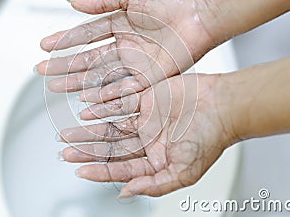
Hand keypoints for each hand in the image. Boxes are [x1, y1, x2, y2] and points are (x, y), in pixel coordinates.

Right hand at [35, 0, 213, 102]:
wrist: (201, 13)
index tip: (45, 46)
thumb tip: (73, 3)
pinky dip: (103, 94)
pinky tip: (85, 97)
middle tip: (43, 71)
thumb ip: (102, 1)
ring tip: (56, 87)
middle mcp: (124, 45)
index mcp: (119, 23)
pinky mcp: (148, 76)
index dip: (64, 41)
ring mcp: (135, 62)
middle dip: (64, 65)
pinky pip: (122, 87)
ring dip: (77, 82)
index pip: (85, 35)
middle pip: (88, 58)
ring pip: (100, 75)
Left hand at [57, 74, 237, 197]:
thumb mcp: (184, 172)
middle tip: (66, 151)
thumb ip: (155, 185)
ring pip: (111, 125)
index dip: (99, 170)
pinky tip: (88, 110)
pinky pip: (119, 103)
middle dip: (88, 150)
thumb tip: (125, 193)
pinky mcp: (146, 97)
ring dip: (90, 130)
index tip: (80, 171)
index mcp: (155, 160)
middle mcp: (148, 140)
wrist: (223, 105)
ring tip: (69, 133)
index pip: (120, 167)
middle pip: (111, 147)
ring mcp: (145, 119)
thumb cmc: (211, 138)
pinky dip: (103, 107)